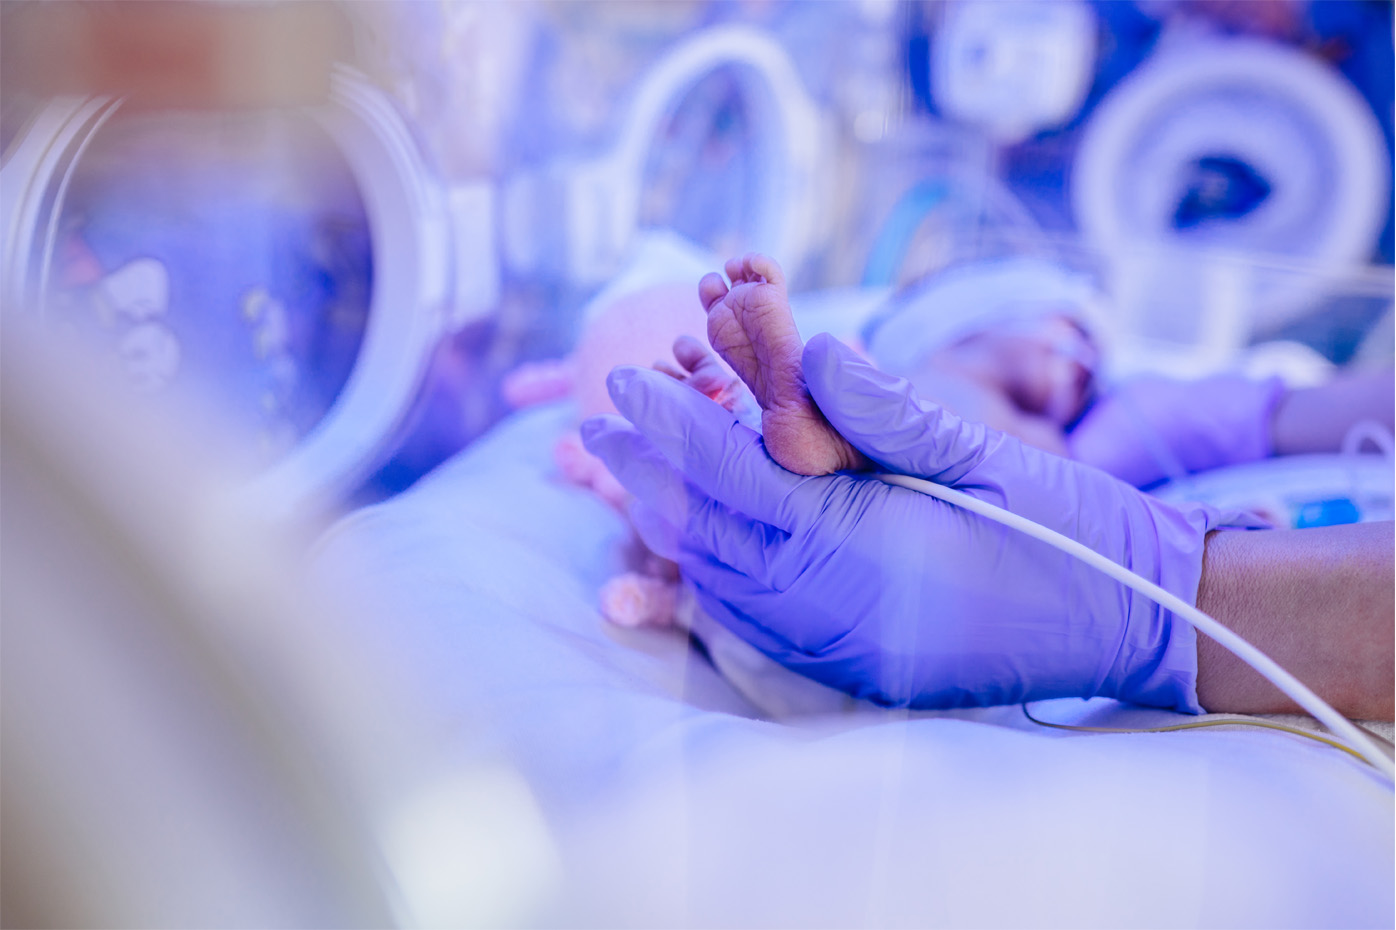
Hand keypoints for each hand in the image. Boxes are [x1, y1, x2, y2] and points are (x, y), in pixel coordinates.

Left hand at [583, 335, 1243, 711]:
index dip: (670, 427)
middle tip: (596, 428)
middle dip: (648, 479)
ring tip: (632, 480)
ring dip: (674, 530)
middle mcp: (844, 613)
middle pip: (711, 539)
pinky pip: (762, 630)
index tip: (620, 384)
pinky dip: (720, 582)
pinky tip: (700, 551)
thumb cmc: (1079, 528)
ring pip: (725, 589)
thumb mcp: (987, 448)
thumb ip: (883, 406)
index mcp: (872, 549)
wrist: (1145, 622)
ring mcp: (849, 653)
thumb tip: (805, 353)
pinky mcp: (863, 672)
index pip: (736, 479)